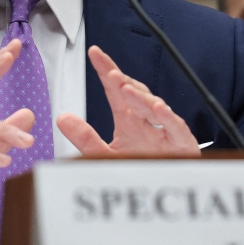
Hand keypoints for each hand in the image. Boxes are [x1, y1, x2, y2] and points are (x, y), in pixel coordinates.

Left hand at [57, 45, 200, 157]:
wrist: (163, 191)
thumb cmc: (142, 168)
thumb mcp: (107, 155)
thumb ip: (85, 138)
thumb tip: (62, 119)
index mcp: (129, 119)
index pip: (115, 90)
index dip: (106, 70)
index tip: (94, 53)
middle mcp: (146, 120)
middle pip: (135, 93)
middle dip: (124, 82)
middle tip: (110, 74)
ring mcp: (164, 130)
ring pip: (154, 108)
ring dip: (140, 97)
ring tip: (126, 89)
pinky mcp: (181, 144)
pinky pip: (176, 128)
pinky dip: (168, 118)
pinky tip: (158, 108)